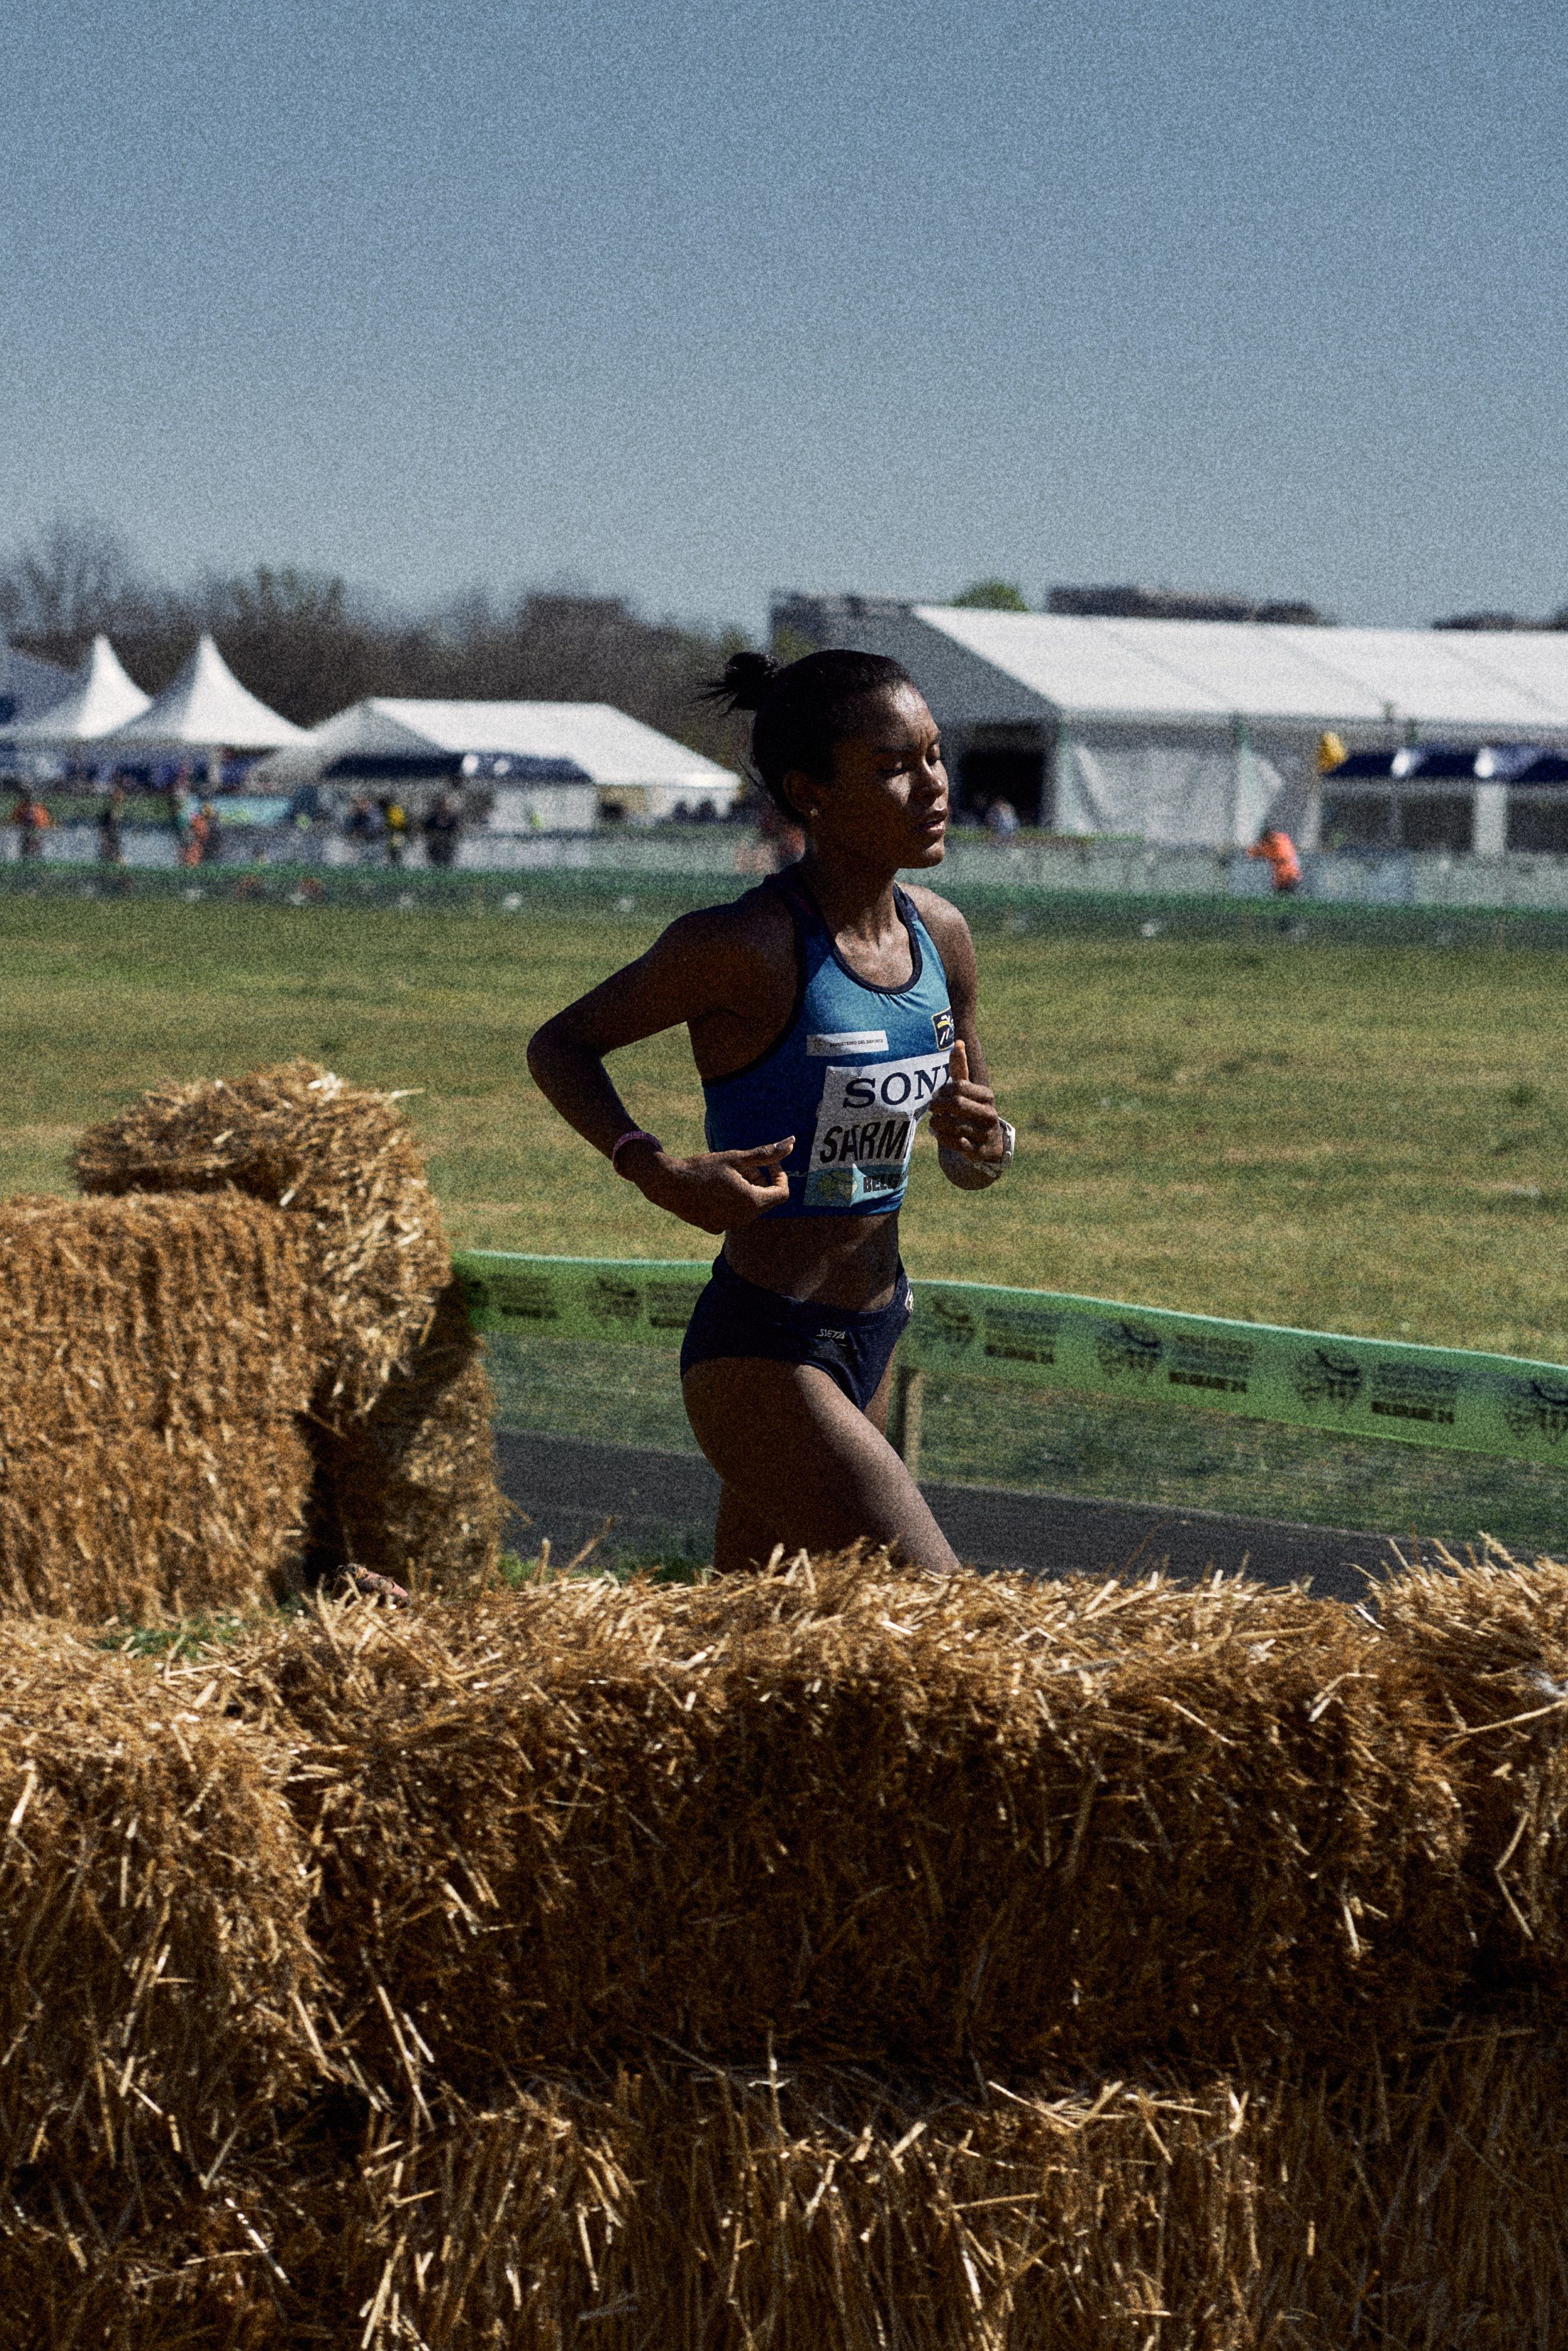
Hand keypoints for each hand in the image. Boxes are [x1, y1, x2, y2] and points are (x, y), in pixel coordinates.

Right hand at [622, 1136, 793, 1233]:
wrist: (668, 1184)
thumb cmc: (703, 1168)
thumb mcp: (737, 1157)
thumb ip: (766, 1154)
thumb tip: (791, 1143)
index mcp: (752, 1202)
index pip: (782, 1193)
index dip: (779, 1175)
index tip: (768, 1162)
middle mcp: (743, 1219)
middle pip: (764, 1199)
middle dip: (760, 1181)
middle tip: (742, 1165)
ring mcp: (728, 1225)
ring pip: (749, 1207)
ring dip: (746, 1190)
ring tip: (726, 1175)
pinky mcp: (715, 1227)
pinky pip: (732, 1214)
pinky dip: (731, 1201)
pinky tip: (713, 1188)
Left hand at [927, 1041, 1004, 1164]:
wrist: (988, 1142)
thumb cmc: (972, 1109)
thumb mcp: (968, 1090)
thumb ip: (961, 1069)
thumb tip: (958, 1042)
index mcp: (987, 1096)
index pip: (960, 1087)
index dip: (944, 1090)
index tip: (937, 1094)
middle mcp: (990, 1114)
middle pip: (957, 1105)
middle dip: (939, 1106)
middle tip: (932, 1107)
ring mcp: (986, 1134)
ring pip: (955, 1126)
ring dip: (938, 1123)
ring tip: (934, 1122)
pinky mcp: (980, 1151)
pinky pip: (957, 1144)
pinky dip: (943, 1138)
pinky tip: (937, 1133)